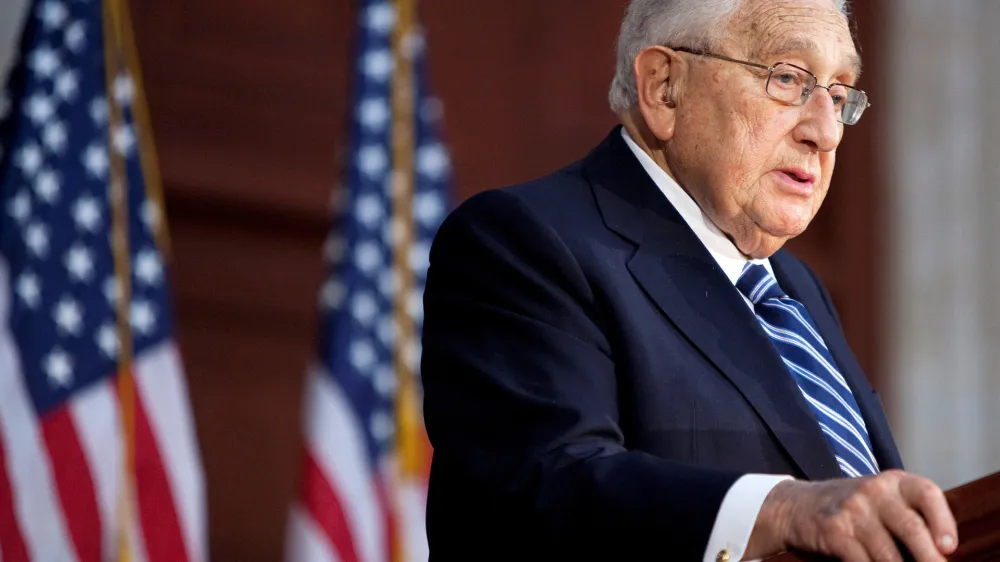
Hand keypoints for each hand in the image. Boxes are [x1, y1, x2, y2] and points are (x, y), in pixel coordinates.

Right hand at [746, 469, 957, 560]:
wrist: (796, 505)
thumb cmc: (853, 509)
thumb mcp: (882, 500)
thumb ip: (911, 516)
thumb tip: (941, 554)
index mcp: (893, 481)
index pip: (927, 494)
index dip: (943, 521)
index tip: (949, 548)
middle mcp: (873, 491)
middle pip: (911, 528)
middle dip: (929, 559)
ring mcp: (851, 510)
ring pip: (888, 555)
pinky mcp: (834, 531)